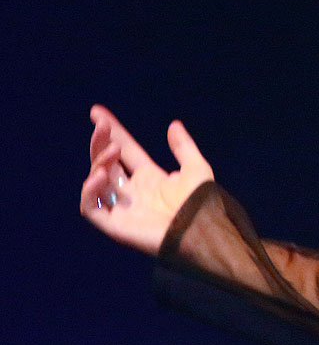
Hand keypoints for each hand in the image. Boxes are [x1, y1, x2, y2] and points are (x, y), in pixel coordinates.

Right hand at [80, 105, 213, 253]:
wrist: (202, 233)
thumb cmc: (202, 205)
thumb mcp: (197, 169)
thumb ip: (184, 147)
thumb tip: (174, 124)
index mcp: (150, 178)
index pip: (125, 150)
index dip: (112, 131)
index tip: (97, 112)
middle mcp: (133, 192)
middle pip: (107, 162)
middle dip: (101, 142)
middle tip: (101, 126)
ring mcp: (122, 208)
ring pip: (96, 181)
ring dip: (99, 162)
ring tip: (112, 151)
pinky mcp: (115, 225)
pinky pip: (91, 208)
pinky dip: (89, 192)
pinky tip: (99, 176)